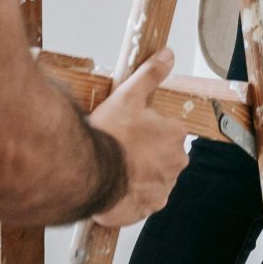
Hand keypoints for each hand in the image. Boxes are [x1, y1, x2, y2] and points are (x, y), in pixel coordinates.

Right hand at [89, 48, 189, 227]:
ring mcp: (163, 187)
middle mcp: (175, 163)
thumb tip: (167, 56)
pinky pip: (143, 199)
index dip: (147, 128)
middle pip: (163, 154)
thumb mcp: (128, 95)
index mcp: (175, 135)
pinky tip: (116, 185)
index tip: (129, 130)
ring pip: (154, 177)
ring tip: (116, 167)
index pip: (168, 129)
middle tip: (121, 148)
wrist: (87, 173)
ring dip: (140, 173)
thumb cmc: (107, 136)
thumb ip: (150, 75)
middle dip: (146, 152)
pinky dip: (132, 194)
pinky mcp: (148, 208)